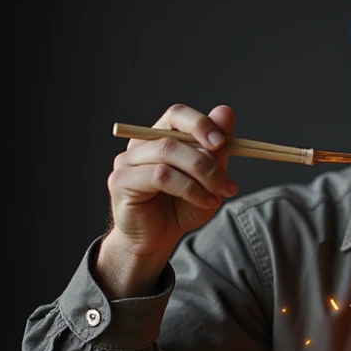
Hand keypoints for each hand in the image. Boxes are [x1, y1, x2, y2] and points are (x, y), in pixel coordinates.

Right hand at [106, 103, 237, 258]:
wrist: (157, 240)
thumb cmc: (180, 208)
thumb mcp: (208, 178)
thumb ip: (216, 148)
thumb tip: (226, 111)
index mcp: (160, 137)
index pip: (177, 115)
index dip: (201, 123)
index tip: (223, 142)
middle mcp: (140, 144)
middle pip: (174, 137)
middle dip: (208, 160)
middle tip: (229, 183)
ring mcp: (127, 161)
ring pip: (168, 155)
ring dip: (202, 176)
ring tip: (219, 195)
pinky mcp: (121, 181)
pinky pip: (160, 176)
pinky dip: (190, 189)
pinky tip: (205, 202)